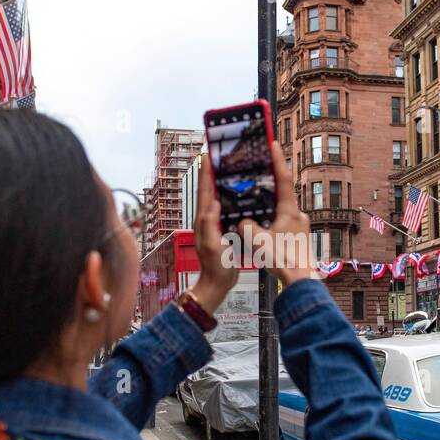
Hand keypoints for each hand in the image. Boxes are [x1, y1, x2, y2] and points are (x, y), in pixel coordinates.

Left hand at [191, 152, 239, 314]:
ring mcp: (214, 224)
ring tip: (226, 168)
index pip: (204, 191)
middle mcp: (207, 219)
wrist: (217, 284)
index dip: (205, 172)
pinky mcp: (223, 230)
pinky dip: (228, 197)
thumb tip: (212, 202)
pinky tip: (236, 194)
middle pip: (208, 190)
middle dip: (211, 172)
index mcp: (204, 220)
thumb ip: (210, 224)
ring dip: (219, 182)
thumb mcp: (213, 246)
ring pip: (216, 197)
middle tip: (217, 155)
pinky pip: (225, 208)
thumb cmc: (215, 268)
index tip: (207, 155)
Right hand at [238, 149, 313, 287]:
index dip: (277, 160)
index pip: (283, 179)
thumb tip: (243, 222)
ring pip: (281, 212)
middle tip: (259, 176)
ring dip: (269, 209)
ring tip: (256, 209)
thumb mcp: (256, 240)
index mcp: (290, 211)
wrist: (300, 282)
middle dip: (270, 186)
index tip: (273, 144)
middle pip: (282, 195)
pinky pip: (282, 225)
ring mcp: (300, 227)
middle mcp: (298, 215)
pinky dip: (272, 224)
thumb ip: (246, 226)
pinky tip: (262, 231)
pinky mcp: (298, 239)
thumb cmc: (282, 260)